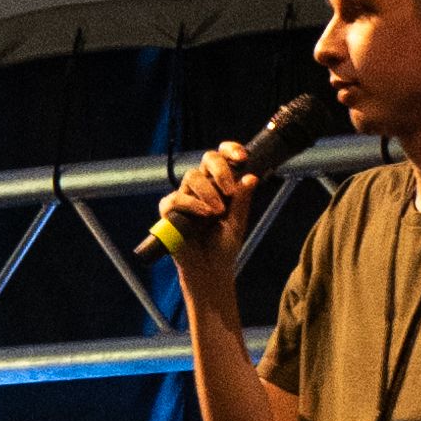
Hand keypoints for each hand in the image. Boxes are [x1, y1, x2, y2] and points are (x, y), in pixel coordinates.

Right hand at [153, 140, 257, 293]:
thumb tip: (251, 177)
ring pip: (192, 176)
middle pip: (207, 159)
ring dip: (207, 191)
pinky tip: (204, 214)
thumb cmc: (224, 246)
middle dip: (220, 169)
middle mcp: (203, 185)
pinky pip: (176, 198)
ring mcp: (185, 196)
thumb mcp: (238, 221)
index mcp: (220, 183)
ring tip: (217, 211)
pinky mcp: (170, 211)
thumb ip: (242, 199)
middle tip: (229, 189)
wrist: (210, 269)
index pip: (223, 157)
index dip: (230, 150)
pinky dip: (191, 204)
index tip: (242, 157)